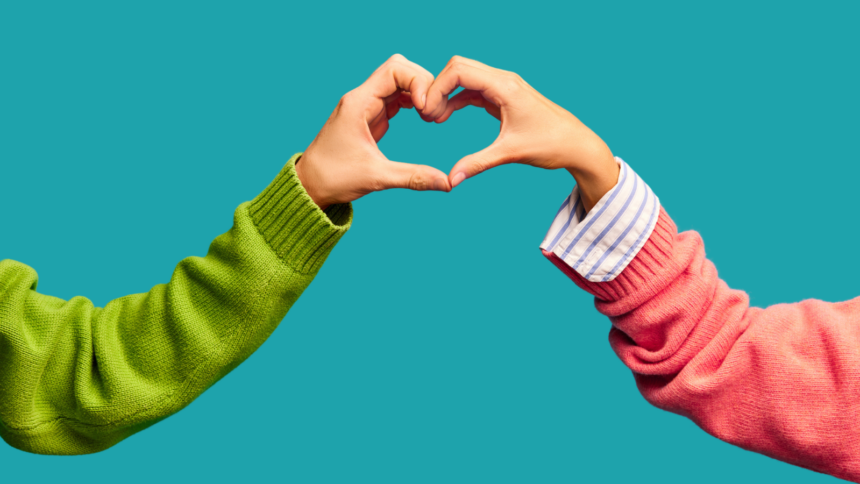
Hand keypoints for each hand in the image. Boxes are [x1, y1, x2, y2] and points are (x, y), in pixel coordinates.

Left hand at [296, 54, 450, 210]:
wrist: (311, 185)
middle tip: (433, 111)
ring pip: (400, 81)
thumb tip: (448, 184)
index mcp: (358, 103)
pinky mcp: (372, 115)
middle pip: (400, 68)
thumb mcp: (376, 177)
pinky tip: (424, 117)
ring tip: (431, 116)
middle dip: (423, 83)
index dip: (418, 81)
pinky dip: (414, 102)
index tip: (426, 109)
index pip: (394, 69)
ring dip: (420, 92)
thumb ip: (413, 177)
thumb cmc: (334, 178)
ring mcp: (367, 105)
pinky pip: (397, 97)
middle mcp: (362, 97)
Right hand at [422, 56, 619, 212]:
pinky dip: (456, 99)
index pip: (459, 71)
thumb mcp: (510, 153)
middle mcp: (504, 80)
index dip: (437, 88)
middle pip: (458, 67)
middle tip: (426, 114)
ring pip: (465, 76)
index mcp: (505, 86)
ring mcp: (503, 86)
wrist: (576, 144)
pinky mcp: (503, 96)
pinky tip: (445, 116)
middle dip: (437, 87)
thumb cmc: (550, 144)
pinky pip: (473, 90)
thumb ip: (478, 163)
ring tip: (432, 118)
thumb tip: (451, 180)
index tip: (427, 112)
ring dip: (446, 93)